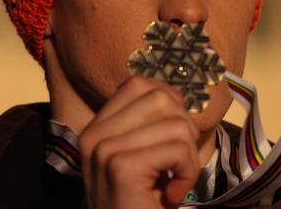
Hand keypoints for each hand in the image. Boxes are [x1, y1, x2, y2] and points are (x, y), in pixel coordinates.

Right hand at [78, 76, 200, 208]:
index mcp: (96, 128)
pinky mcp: (120, 167)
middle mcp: (92, 135)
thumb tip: (178, 93)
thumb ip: (150, 123)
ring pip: (175, 123)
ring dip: (187, 156)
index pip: (140, 84)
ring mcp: (103, 149)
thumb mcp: (144, 156)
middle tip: (174, 165)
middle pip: (161, 97)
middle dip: (183, 130)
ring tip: (172, 183)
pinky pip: (178, 148)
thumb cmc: (143, 204)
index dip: (169, 107)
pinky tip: (172, 196)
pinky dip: (187, 173)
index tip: (169, 141)